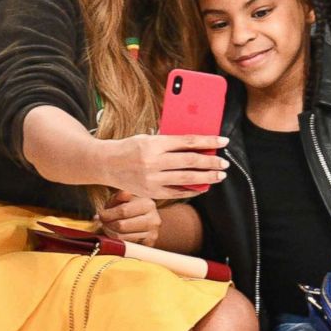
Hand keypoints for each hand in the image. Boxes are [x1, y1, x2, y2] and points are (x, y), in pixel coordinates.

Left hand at [96, 190, 160, 245]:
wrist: (150, 222)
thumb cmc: (134, 208)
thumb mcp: (126, 199)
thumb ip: (118, 198)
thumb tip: (111, 203)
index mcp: (147, 204)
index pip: (123, 211)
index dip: (108, 214)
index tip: (100, 214)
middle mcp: (153, 220)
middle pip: (122, 225)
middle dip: (107, 224)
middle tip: (101, 222)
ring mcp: (152, 234)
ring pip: (122, 237)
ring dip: (109, 233)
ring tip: (106, 228)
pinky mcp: (148, 245)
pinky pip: (126, 245)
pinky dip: (116, 241)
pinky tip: (114, 235)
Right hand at [100, 134, 228, 199]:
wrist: (106, 164)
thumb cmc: (129, 147)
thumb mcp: (148, 137)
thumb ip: (169, 141)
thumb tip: (197, 144)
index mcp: (154, 144)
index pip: (188, 141)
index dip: (208, 141)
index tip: (223, 141)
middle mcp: (153, 162)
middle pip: (190, 161)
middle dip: (211, 162)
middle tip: (224, 163)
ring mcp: (152, 179)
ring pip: (187, 178)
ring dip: (207, 177)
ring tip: (219, 175)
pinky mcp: (151, 192)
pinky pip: (177, 192)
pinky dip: (191, 190)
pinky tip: (202, 187)